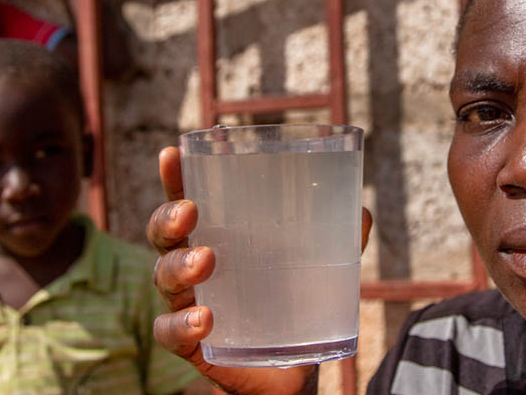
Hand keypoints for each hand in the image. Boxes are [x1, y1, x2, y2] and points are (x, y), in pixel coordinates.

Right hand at [147, 147, 371, 394]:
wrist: (290, 371)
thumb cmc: (292, 304)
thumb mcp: (316, 268)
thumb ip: (337, 239)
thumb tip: (362, 210)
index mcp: (216, 237)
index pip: (186, 201)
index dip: (175, 178)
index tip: (173, 153)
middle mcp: (192, 267)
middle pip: (164, 235)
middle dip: (168, 218)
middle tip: (190, 212)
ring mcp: (187, 303)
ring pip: (164, 278)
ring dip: (180, 266)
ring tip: (205, 261)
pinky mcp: (191, 344)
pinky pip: (171, 333)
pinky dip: (182, 324)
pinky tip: (203, 318)